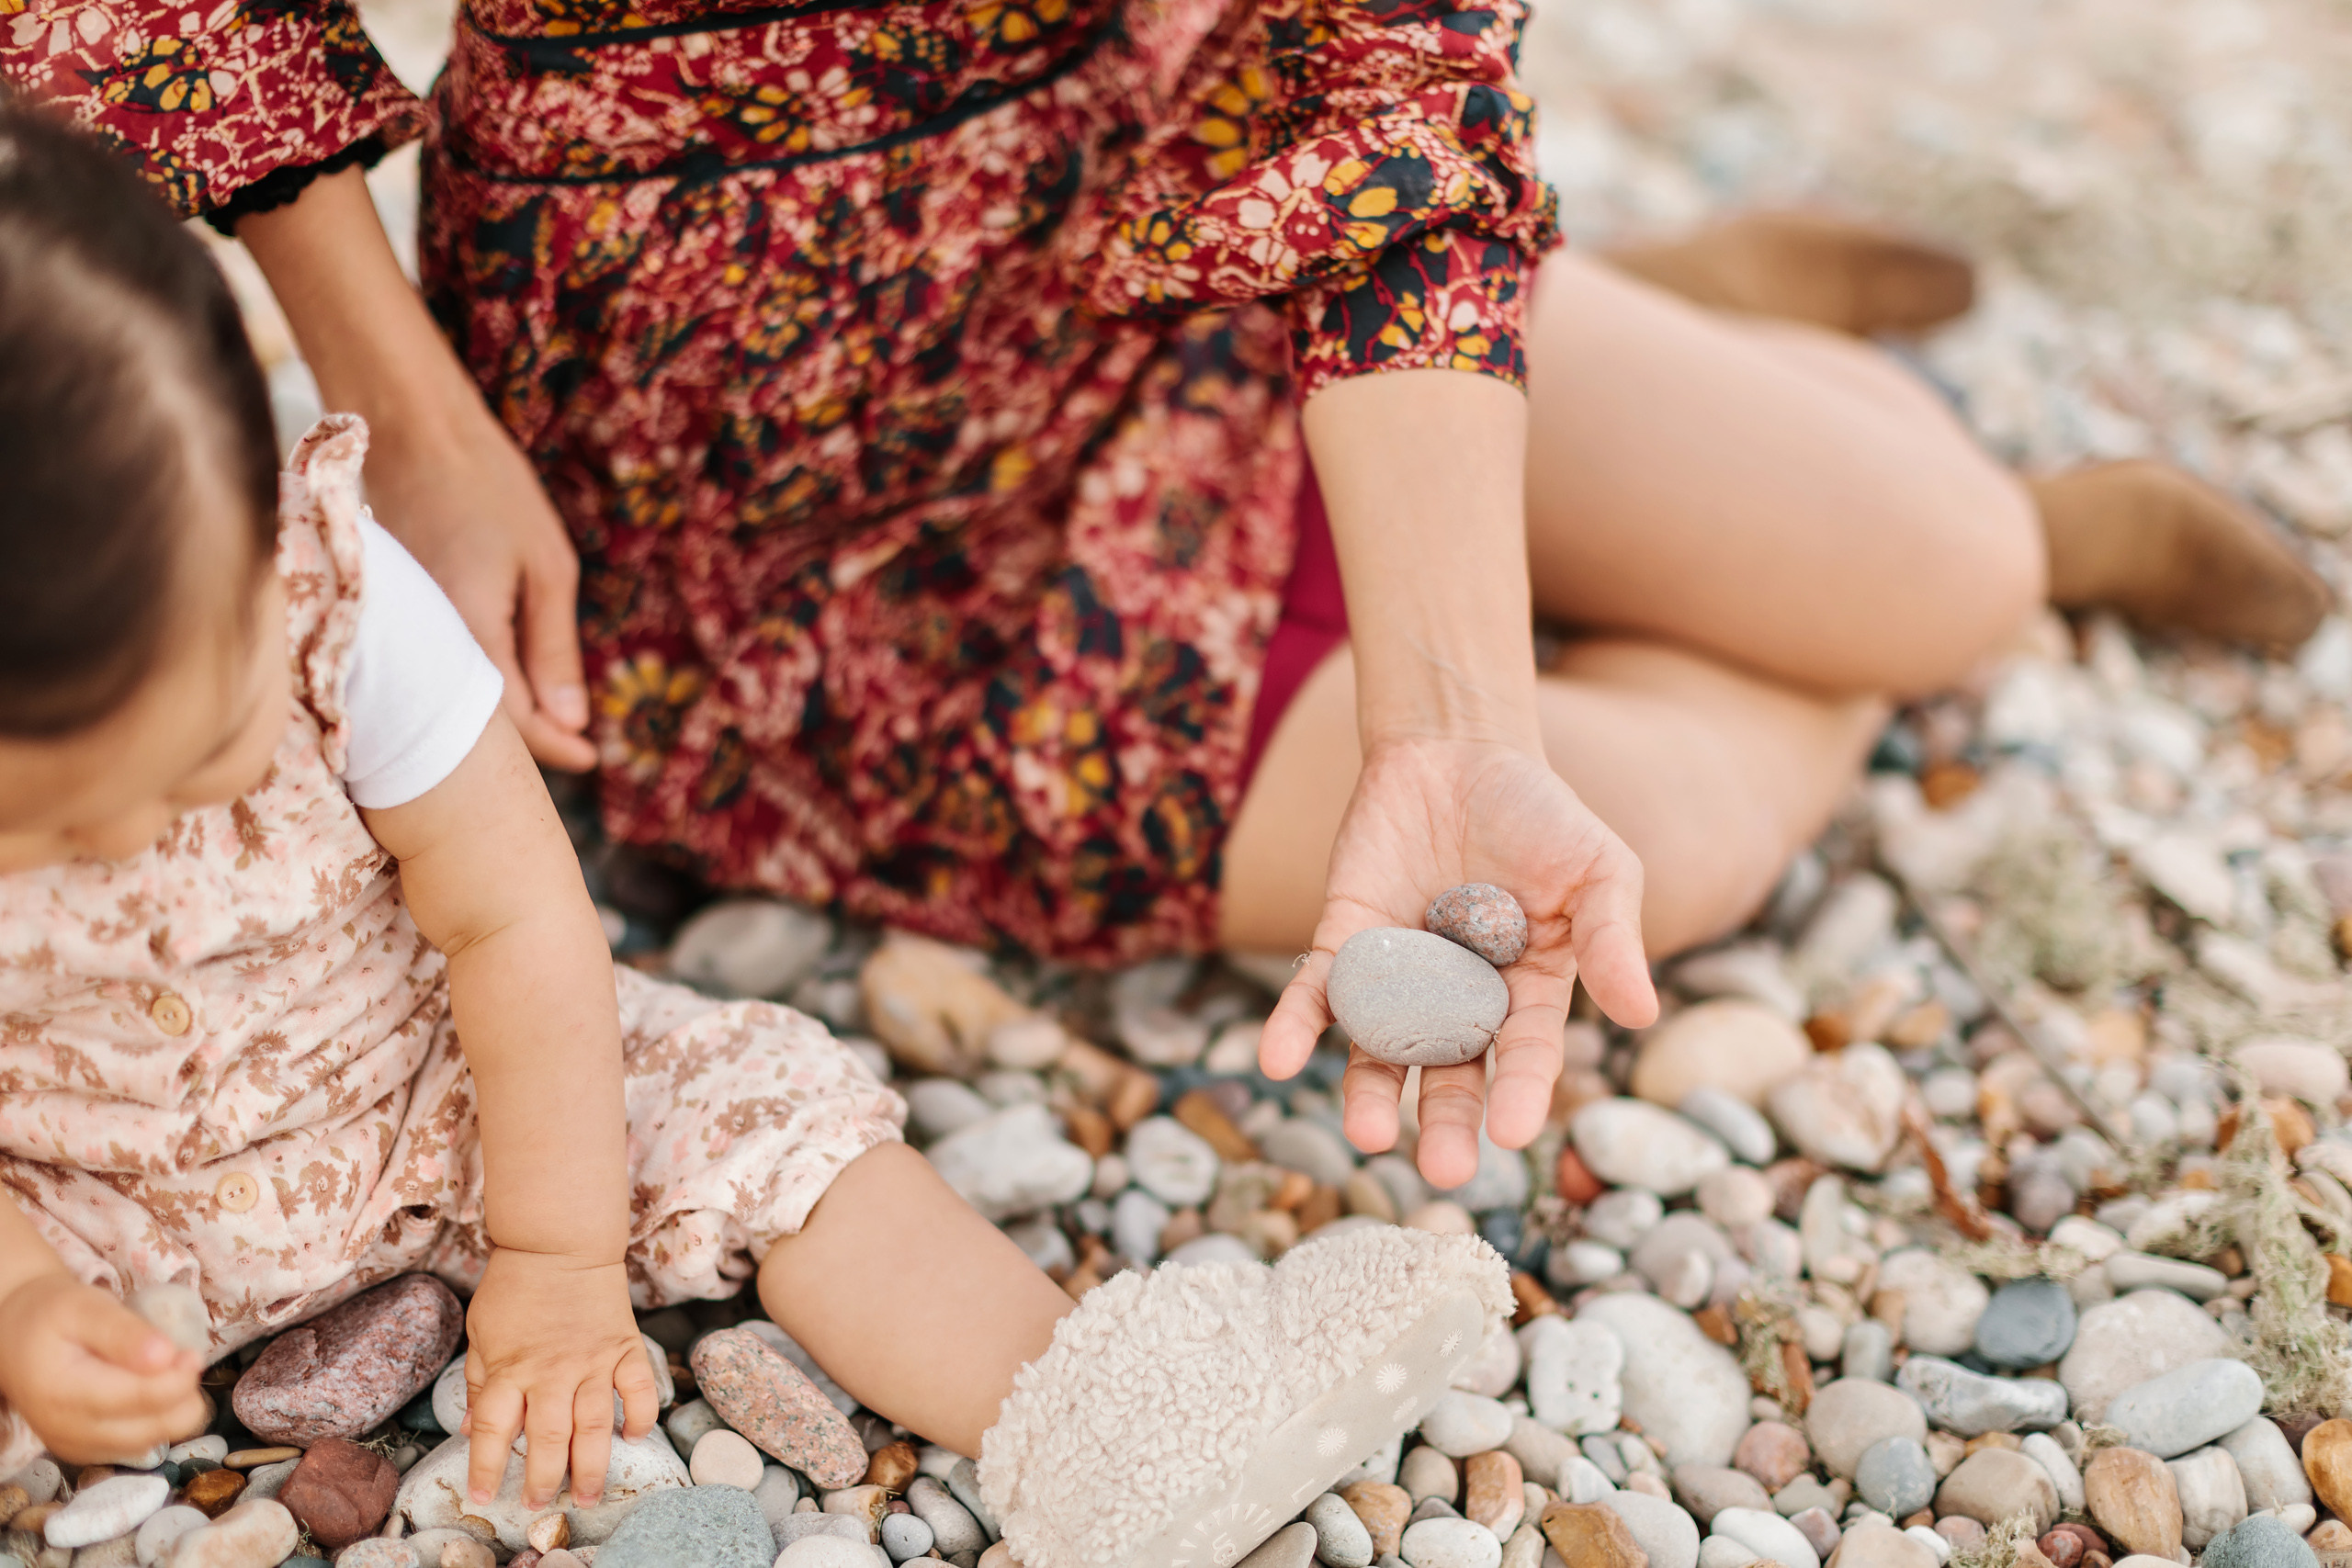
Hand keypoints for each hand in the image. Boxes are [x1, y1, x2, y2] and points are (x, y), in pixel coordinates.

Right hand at [0, 1273, 204, 1462]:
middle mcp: (66, 1430)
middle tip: (186, 1359)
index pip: (138, 1399)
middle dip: (182, 1396)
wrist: (17, 1338)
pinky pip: (138, 1445)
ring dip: (174, 1409)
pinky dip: (157, 1420)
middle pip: (150, 1429)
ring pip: (150, 1442)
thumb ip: (125, 1333)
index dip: (178, 1379)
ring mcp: (75, 1446)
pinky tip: (152, 1390)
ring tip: (169, 1371)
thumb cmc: (52, 1315)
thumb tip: (166, 1356)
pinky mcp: (86, 1450)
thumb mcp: (86, 1307)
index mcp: (62, 1392)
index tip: (193, 1354)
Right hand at [366, 412, 598, 772]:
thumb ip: (554, 650)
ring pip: (450, 698)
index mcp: (468, 638)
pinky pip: (430, 668)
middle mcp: (421, 647)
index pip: (512, 724)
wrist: (408, 425)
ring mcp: (399, 631)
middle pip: (476, 724)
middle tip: (574, 744)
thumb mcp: (546, 568)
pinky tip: (495, 676)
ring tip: (545, 719)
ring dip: (496, 714)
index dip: (555, 747)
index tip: (591, 757)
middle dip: (527, 740)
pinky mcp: (389, 614)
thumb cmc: (487, 487)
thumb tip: (572, 721)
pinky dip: (467, 680)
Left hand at [462, 1249, 659, 1508]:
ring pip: (593, 1426)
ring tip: (587, 1497)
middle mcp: (551, 1371)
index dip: (486, 1466)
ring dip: (591, 1467)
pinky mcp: (624, 1347)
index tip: (484, 1495)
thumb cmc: (514, 1286)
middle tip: (542, 1505)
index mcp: (509, 1369)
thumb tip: (472, 1428)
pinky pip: (639, 1390)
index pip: (494, 1430)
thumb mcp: (481, 1332)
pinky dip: (640, 1416)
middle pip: (547, 1439)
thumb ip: (478, 1381)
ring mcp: (593, 1361)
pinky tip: (634, 1436)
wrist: (560, 1241)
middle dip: (544, 1479)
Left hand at [1259, 736, 1658, 1188]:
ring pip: (1378, 1049)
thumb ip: (1610, 937)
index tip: (1515, 1135)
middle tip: (1443, 1171)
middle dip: (1446, 1122)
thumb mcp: (1597, 868)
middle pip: (1449, 1072)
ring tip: (1366, 1135)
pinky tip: (1276, 1057)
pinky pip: (1315, 992)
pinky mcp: (1343, 943)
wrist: (1457, 745)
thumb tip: (1641, 1015)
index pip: (1524, 1054)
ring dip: (1367, 1094)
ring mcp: (1397, 977)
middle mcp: (1459, 999)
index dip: (1520, 1092)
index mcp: (1529, 992)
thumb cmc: (1540, 811)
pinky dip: (1293, 1024)